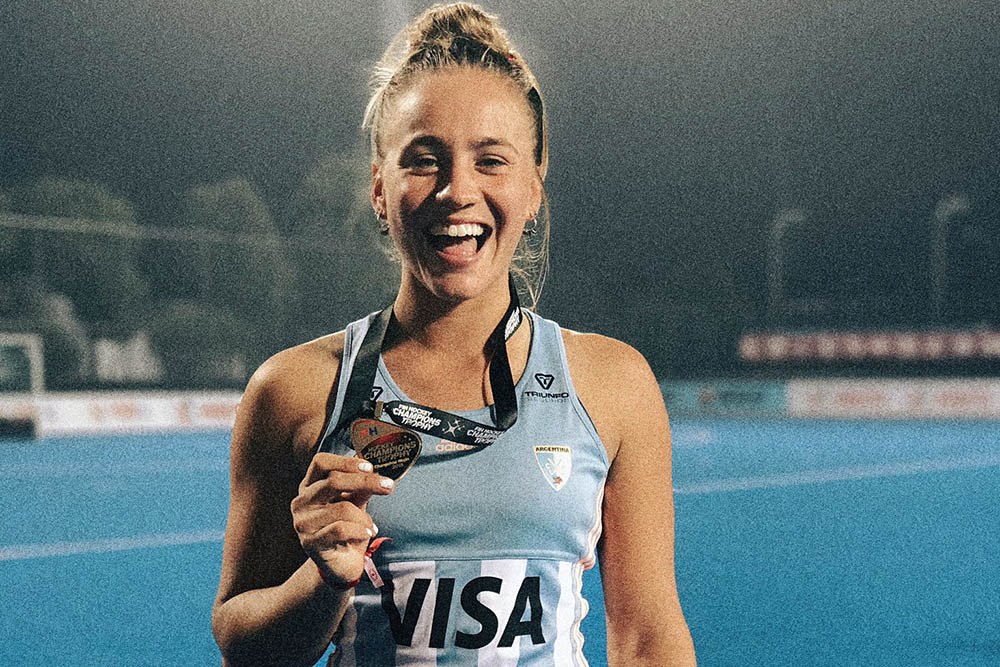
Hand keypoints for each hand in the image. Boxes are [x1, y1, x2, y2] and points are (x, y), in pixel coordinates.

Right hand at [291, 453, 394, 587]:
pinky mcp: (310, 542)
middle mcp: (302, 502)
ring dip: (364, 517)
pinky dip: (361, 530)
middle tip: (388, 486)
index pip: (320, 462)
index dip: (346, 462)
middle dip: (365, 482)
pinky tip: (368, 533)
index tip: (370, 468)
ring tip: (370, 525)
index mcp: (309, 486)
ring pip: (342, 508)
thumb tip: (375, 473)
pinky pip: (341, 530)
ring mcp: (303, 523)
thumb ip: (361, 489)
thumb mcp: (355, 504)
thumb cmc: (347, 529)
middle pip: (333, 480)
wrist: (341, 563)